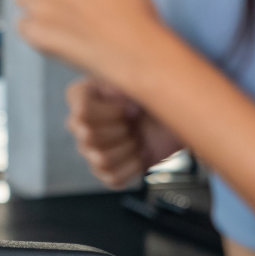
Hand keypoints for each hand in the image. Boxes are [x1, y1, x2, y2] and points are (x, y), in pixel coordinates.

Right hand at [67, 78, 183, 187]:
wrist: (175, 117)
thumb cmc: (155, 95)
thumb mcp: (135, 78)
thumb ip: (113, 84)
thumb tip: (100, 102)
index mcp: (81, 96)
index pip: (82, 112)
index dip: (112, 112)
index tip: (130, 105)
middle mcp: (79, 123)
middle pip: (89, 137)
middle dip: (121, 130)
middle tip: (134, 121)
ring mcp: (90, 150)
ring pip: (101, 160)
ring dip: (128, 148)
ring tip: (137, 137)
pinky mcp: (106, 172)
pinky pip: (113, 177)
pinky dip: (133, 166)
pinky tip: (139, 153)